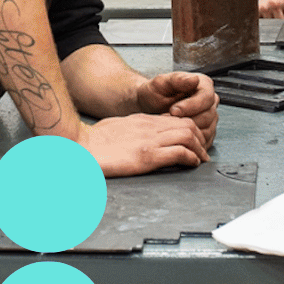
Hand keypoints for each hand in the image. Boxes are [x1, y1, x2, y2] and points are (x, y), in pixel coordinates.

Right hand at [77, 114, 209, 176]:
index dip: (190, 130)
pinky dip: (190, 158)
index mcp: (142, 120)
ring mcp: (149, 140)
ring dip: (198, 148)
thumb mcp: (117, 128)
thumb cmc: (93, 141)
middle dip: (199, 138)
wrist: (80, 146)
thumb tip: (136, 139)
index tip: (193, 141)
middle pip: (187, 124)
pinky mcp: (147, 156)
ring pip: (188, 135)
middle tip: (202, 152)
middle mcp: (149, 127)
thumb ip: (131, 131)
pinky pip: (179, 152)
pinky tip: (191, 164)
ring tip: (200, 159)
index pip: (176, 119)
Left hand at [134, 72, 217, 146]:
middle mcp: (210, 102)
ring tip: (168, 127)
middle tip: (167, 120)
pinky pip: (203, 141)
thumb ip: (177, 79)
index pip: (206, 98)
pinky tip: (174, 135)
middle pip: (208, 116)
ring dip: (186, 131)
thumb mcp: (161, 83)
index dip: (191, 106)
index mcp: (204, 85)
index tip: (174, 110)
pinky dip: (188, 141)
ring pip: (206, 130)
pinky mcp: (206, 133)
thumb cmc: (154, 93)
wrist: (149, 106)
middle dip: (185, 120)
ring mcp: (210, 119)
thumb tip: (194, 79)